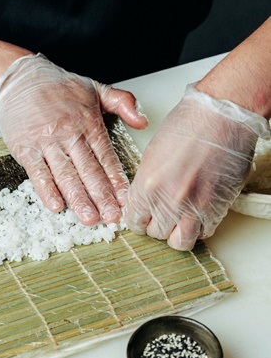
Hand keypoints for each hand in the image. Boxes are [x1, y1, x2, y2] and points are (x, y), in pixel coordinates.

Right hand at [0, 53, 147, 224]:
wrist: (18, 78)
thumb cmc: (56, 85)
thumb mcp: (94, 88)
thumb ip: (123, 103)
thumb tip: (143, 121)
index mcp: (88, 122)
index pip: (106, 156)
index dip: (117, 180)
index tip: (127, 199)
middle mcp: (69, 133)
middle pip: (89, 170)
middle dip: (102, 196)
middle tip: (112, 217)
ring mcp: (46, 142)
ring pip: (65, 174)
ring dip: (78, 198)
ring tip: (89, 217)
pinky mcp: (25, 148)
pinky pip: (37, 172)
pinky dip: (46, 190)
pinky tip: (56, 205)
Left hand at [123, 84, 270, 250]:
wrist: (222, 116)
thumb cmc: (190, 124)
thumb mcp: (153, 153)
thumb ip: (146, 182)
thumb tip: (144, 200)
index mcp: (148, 184)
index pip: (133, 220)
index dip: (138, 219)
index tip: (142, 216)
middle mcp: (169, 200)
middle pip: (155, 233)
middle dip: (157, 224)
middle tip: (163, 213)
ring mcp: (195, 207)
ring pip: (179, 241)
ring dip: (178, 232)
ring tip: (180, 219)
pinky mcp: (217, 209)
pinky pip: (204, 233)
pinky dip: (200, 227)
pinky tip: (199, 214)